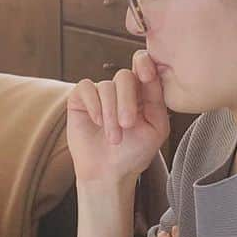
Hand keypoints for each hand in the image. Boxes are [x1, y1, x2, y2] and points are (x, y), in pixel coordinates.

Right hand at [66, 50, 169, 185]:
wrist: (109, 172)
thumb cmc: (134, 152)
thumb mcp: (156, 127)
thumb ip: (157, 99)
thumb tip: (152, 73)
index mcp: (142, 92)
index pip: (144, 66)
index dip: (144, 63)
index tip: (146, 74)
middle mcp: (121, 89)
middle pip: (124, 76)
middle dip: (126, 101)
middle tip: (127, 124)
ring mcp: (100, 93)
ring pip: (105, 86)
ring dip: (110, 113)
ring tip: (113, 137)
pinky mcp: (80, 99)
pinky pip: (85, 88)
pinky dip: (93, 105)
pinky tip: (97, 122)